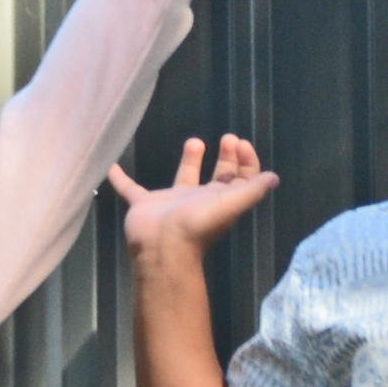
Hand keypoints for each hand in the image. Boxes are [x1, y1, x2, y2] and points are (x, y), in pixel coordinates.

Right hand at [109, 134, 282, 263]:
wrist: (162, 248)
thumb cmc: (197, 226)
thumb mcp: (230, 205)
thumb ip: (252, 190)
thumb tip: (274, 177)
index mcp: (221, 200)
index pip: (240, 179)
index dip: (246, 162)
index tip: (241, 143)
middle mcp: (199, 200)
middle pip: (219, 177)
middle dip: (227, 158)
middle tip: (229, 138)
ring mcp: (171, 202)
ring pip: (183, 177)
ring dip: (191, 160)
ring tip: (196, 141)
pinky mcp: (144, 204)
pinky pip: (130, 188)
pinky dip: (121, 179)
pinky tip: (112, 165)